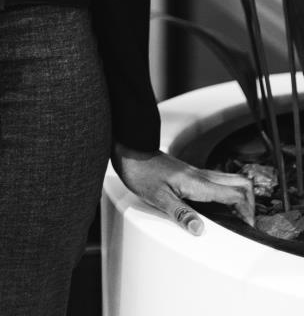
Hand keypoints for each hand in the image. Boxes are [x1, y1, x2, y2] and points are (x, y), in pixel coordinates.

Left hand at [110, 142, 255, 235]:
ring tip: (239, 216)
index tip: (248, 227)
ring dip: (241, 196)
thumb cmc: (142, 173)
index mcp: (198, 183)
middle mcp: (202, 176)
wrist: (131, 152)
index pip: (236, 194)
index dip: (247, 211)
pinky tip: (220, 205)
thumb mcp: (159, 197)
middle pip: (241, 183)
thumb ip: (181, 214)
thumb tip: (200, 229)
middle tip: (248, 222)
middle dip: (251, 203)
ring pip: (231, 180)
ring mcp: (198, 173)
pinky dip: (229, 192)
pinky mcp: (192, 174)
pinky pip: (219, 181)